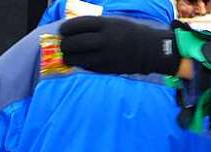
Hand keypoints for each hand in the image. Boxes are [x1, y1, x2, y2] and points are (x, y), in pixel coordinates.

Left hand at [59, 16, 180, 75]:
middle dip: (65, 44)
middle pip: (76, 43)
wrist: (148, 50)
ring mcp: (105, 56)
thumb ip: (95, 26)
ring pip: (78, 59)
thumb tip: (73, 31)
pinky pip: (87, 67)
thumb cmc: (128, 33)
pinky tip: (80, 62)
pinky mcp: (107, 69)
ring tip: (67, 56)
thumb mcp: (113, 22)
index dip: (67, 28)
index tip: (62, 30)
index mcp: (106, 25)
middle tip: (63, 45)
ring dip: (69, 58)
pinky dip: (80, 65)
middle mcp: (105, 40)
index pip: (79, 24)